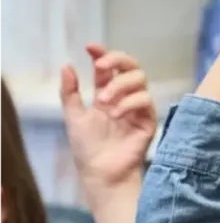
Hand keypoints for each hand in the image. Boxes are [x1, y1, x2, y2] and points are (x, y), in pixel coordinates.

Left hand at [61, 45, 155, 204]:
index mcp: (106, 94)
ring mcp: (138, 108)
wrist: (102, 173)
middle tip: (100, 65)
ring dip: (119, 85)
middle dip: (116, 60)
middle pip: (131, 66)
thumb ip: (70, 92)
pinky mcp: (149, 121)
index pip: (109, 67)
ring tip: (103, 101)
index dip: (102, 53)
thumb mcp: (73, 117)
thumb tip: (67, 65)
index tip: (90, 48)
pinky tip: (114, 114)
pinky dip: (128, 102)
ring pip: (140, 80)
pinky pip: (145, 100)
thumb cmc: (88, 149)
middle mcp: (125, 98)